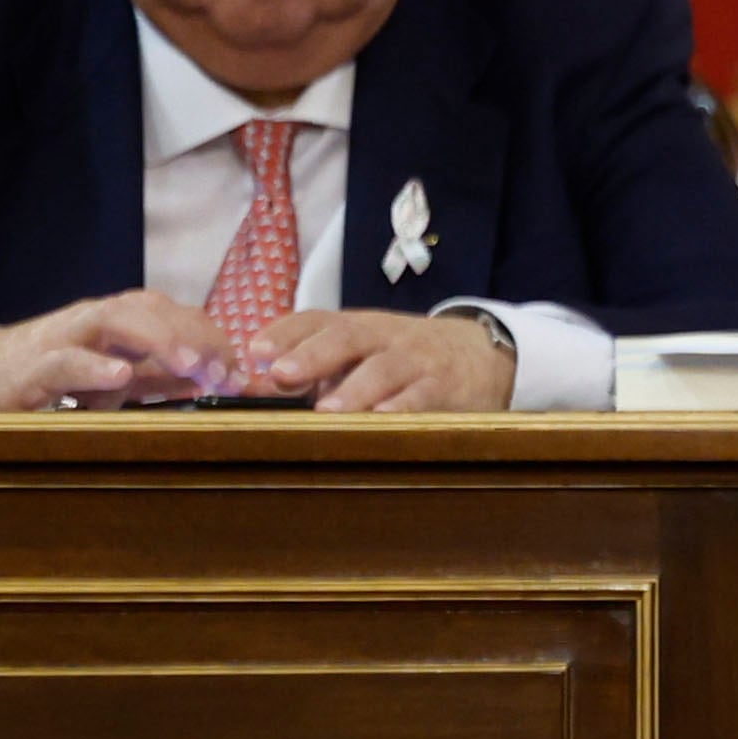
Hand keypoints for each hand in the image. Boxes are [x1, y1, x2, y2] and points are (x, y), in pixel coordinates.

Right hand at [0, 289, 240, 408]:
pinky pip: (63, 361)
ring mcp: (62, 339)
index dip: (212, 340)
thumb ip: (158, 378)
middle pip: (152, 310)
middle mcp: (94, 322)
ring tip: (190, 364)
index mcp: (119, 324)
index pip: (176, 317)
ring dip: (157, 340)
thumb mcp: (114, 380)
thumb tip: (212, 381)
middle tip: (226, 370)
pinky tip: (120, 377)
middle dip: (195, 336)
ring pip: (113, 322)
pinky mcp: (30, 368)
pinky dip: (92, 366)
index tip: (242, 373)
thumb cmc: (48, 377)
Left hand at [248, 309, 517, 411]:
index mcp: (357, 327)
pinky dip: (405, 406)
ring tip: (327, 410)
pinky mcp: (447, 386)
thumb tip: (256, 390)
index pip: (316, 320)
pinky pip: (425, 395)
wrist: (483, 353)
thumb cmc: (407, 357)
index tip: (254, 351)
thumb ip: (316, 368)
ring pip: (384, 369)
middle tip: (282, 375)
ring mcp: (417, 360)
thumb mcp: (364, 351)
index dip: (285, 333)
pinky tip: (384, 418)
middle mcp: (384, 337)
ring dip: (354, 389)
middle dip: (312, 355)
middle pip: (346, 337)